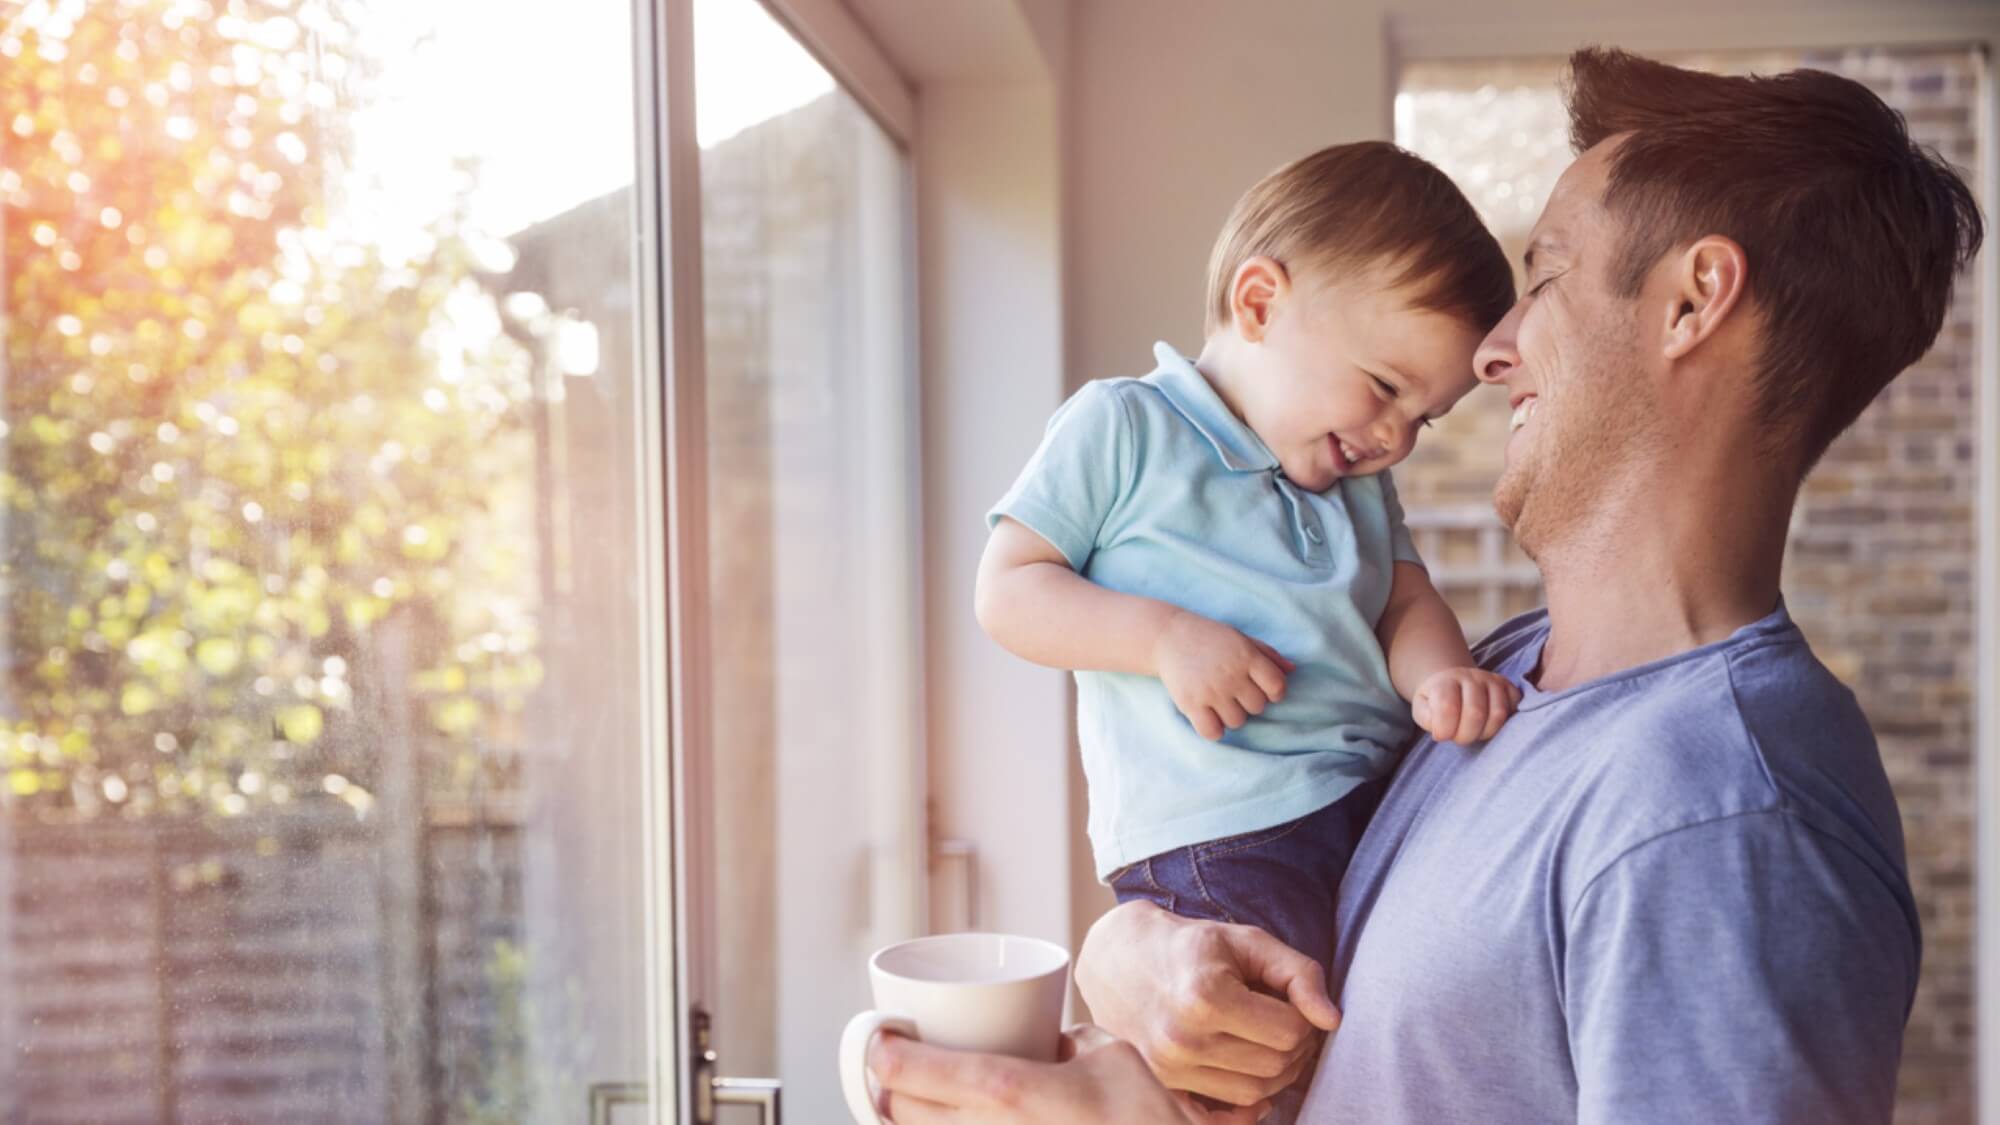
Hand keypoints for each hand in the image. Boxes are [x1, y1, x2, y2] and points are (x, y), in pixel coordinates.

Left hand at [869, 1024, 1259, 1123]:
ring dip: (912, 1121)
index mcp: (1008, 1091)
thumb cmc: (1146, 1120)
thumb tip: (1055, 1042)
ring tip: (913, 1102)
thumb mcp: (1112, 1057)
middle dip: (887, 1089)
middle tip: (890, 1069)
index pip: (914, 1072)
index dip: (883, 1053)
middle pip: (902, 1113)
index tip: (879, 1038)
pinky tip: (950, 1121)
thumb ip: (1072, 1042)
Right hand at [1076, 901, 1337, 1106]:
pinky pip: (1219, 1118)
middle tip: (1281, 1020)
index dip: (1304, 1016)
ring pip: (1255, 1092)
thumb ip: (1298, 973)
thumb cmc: (1191, 946)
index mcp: (1206, 996)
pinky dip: (1244, 1109)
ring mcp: (1168, 1068)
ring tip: (1262, 1039)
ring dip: (1273, 1071)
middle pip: (1276, 1066)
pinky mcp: (1162, 1085)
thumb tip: (1332, 1020)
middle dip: (1293, 1045)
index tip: (1289, 1001)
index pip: (1291, 1031)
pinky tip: (1250, 1084)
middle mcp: (1183, 1039)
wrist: (1118, 958)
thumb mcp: (1247, 942)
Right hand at [1150, 610, 1293, 739]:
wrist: (1168, 636)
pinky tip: (1209, 716)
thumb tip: (1292, 671)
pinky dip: (1214, 730)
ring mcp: (1211, 691)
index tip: (1263, 688)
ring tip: (1219, 701)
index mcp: (1246, 656)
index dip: (1274, 692)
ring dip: (1232, 715)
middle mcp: (1231, 675)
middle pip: (1258, 707)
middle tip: (1234, 690)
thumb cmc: (1210, 638)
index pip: (1277, 687)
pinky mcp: (1190, 704)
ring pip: (1238, 722)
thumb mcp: (1241, 638)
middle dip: (1249, 701)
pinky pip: (1213, 733)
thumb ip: (1268, 654)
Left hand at [1411, 666, 1519, 743]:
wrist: (1453, 683)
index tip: (1441, 736)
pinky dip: (1504, 723)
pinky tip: (1489, 724)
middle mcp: (1471, 676)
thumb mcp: (1422, 709)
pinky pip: (1515, 708)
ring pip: (1498, 714)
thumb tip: (1441, 727)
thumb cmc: (1436, 702)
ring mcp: (1493, 680)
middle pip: (1475, 713)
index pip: (1447, 707)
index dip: (1444, 729)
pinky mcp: (1509, 687)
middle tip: (1458, 738)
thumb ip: (1426, 718)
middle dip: (1465, 735)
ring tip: (1474, 733)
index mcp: (1446, 681)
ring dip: (1485, 733)